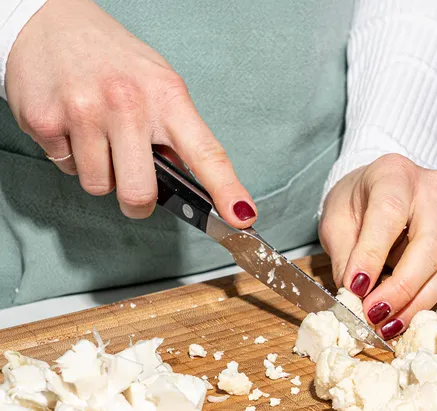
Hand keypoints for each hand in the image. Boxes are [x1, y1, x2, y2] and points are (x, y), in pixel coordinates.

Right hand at [5, 0, 255, 224]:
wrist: (47, 18)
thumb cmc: (114, 60)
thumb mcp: (159, 83)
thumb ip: (175, 132)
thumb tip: (184, 181)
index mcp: (167, 96)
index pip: (206, 153)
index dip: (227, 191)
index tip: (243, 218)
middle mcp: (127, 103)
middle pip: (140, 193)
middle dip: (137, 201)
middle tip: (133, 183)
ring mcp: (84, 111)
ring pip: (99, 187)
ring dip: (101, 174)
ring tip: (98, 137)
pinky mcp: (45, 120)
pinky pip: (66, 169)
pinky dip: (71, 157)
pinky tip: (73, 127)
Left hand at [319, 154, 436, 339]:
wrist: (382, 189)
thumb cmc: (357, 202)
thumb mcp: (336, 221)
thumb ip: (344, 256)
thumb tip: (354, 296)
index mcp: (395, 175)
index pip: (389, 216)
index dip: (373, 256)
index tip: (355, 288)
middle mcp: (434, 189)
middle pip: (429, 247)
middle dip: (400, 289)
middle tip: (373, 315)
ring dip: (415, 303)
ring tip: (387, 325)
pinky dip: (426, 300)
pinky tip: (403, 315)